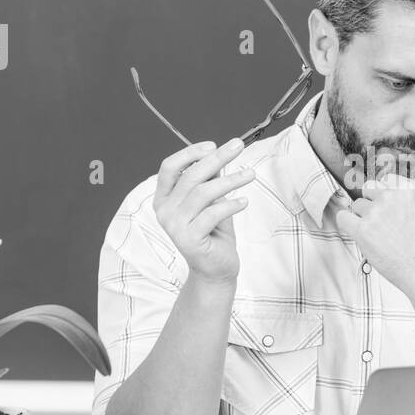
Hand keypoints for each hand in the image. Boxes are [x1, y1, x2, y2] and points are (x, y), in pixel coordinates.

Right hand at [153, 137, 255, 283]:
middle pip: (190, 176)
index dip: (190, 153)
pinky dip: (231, 205)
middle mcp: (164, 211)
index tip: (213, 145)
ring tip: (250, 175)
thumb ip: (209, 180)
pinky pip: (212, 214)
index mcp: (164, 198)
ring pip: (203, 192)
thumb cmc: (213, 233)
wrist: (215, 269)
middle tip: (238, 146)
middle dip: (216, 158)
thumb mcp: (211, 201)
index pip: (169, 167)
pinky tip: (244, 202)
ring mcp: (174, 226)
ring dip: (230, 180)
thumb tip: (217, 155)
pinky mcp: (189, 239)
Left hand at [335, 174, 414, 301]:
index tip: (385, 205)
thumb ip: (404, 201)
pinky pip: (343, 217)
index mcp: (409, 189)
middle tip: (381, 222)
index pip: (386, 179)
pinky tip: (357, 233)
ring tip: (378, 236)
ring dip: (363, 218)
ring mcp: (375, 212)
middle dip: (372, 203)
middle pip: (368, 189)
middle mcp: (391, 196)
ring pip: (357, 205)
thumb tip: (382, 197)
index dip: (383, 194)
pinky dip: (347, 224)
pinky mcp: (363, 230)